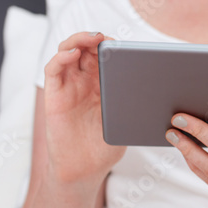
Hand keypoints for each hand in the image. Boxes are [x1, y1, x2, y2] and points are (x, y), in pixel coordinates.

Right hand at [42, 32, 125, 184]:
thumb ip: (131, 102)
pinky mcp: (54, 95)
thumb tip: (155, 86)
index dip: (110, 46)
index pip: (103, 56)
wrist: (84, 169)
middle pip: (85, 49)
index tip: (122, 43)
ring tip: (92, 38)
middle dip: (95, 38)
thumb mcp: (124, 120)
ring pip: (67, 52)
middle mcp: (83, 81)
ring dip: (78, 40)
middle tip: (106, 37)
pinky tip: (72, 53)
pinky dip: (61, 57)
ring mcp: (68, 86)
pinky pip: (53, 70)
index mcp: (102, 85)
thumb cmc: (105, 147)